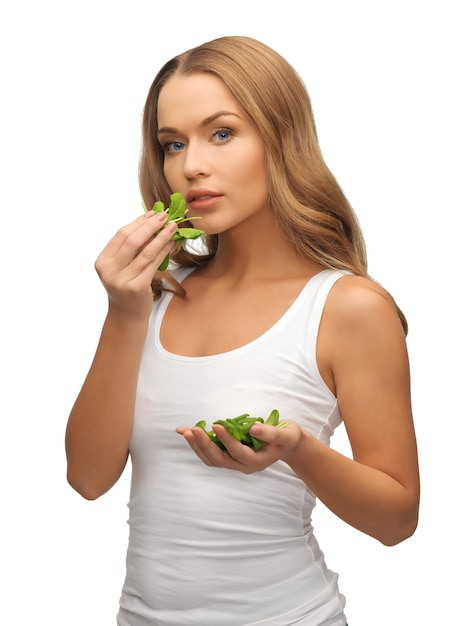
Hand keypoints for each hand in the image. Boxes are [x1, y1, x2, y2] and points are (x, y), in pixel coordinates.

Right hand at [95, 211, 176, 317]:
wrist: (126, 315)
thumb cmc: (126, 287)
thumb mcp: (122, 267)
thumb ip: (131, 247)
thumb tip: (150, 219)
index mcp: (102, 261)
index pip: (121, 235)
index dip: (138, 222)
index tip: (153, 213)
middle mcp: (110, 270)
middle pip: (132, 241)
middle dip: (150, 226)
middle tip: (165, 216)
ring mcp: (122, 280)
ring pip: (145, 252)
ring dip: (161, 237)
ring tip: (173, 227)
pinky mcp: (137, 287)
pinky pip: (153, 264)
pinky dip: (164, 251)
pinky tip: (172, 243)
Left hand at [176, 420, 303, 472]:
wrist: (286, 444)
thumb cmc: (288, 437)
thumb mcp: (287, 433)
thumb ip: (272, 432)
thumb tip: (254, 428)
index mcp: (258, 461)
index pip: (239, 453)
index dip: (227, 440)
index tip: (216, 425)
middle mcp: (243, 466)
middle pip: (220, 459)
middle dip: (205, 444)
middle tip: (193, 429)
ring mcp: (235, 463)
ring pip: (211, 459)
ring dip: (197, 446)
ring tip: (185, 431)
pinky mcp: (228, 456)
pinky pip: (210, 453)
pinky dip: (198, 444)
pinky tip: (187, 432)